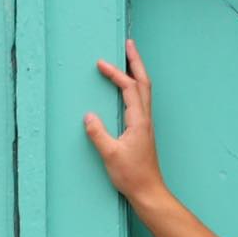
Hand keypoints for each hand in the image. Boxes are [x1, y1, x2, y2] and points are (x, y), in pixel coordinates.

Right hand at [83, 37, 167, 205]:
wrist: (149, 193)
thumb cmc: (132, 176)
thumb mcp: (111, 155)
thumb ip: (98, 134)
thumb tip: (88, 116)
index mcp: (139, 121)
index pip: (129, 88)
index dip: (116, 73)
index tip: (101, 64)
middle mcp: (145, 120)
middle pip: (144, 83)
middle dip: (135, 62)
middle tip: (128, 43)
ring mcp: (146, 126)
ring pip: (145, 92)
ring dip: (137, 72)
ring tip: (128, 59)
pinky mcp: (143, 132)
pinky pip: (141, 102)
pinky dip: (135, 88)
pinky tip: (128, 88)